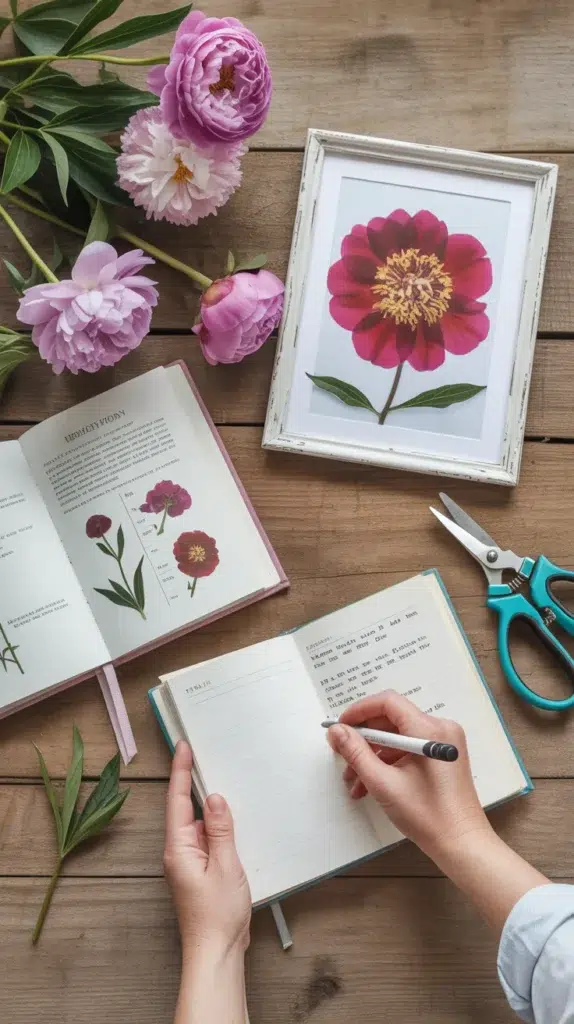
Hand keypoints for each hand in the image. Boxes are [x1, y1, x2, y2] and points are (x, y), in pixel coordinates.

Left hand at [164, 741, 251, 956]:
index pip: (176, 801)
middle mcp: (179, 853)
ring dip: (209, 808)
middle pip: (184, 809)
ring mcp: (189, 864)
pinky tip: (231, 823)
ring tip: (222, 783)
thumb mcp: (226, 866)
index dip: (180, 771)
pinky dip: (216, 827)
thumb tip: (213, 798)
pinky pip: (206, 840)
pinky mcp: (200, 873)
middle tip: (203, 755)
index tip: (183, 747)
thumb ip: (220, 830)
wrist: (216, 953)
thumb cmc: (218, 916)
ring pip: (197, 825)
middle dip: (194, 783)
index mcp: (179, 848)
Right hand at [327, 690, 491, 860]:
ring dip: (373, 755)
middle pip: (392, 719)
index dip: (359, 711)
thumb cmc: (426, 815)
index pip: (388, 703)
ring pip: (398, 737)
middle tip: (341, 754)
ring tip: (352, 780)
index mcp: (429, 730)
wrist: (462, 844)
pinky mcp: (442, 757)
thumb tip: (336, 731)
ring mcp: (442, 743)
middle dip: (363, 738)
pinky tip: (369, 785)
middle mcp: (440, 728)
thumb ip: (356, 753)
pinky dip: (388, 763)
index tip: (339, 727)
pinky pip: (409, 750)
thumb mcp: (383, 783)